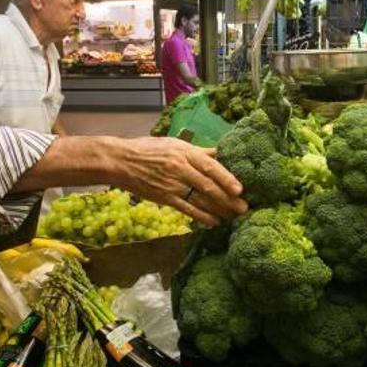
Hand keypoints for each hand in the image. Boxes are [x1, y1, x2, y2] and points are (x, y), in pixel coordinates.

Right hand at [118, 137, 247, 226]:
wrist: (121, 161)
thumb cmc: (149, 149)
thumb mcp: (175, 144)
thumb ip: (198, 151)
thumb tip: (220, 152)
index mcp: (185, 153)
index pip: (211, 166)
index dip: (227, 178)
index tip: (240, 189)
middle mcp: (180, 169)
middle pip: (209, 186)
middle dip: (228, 199)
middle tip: (244, 208)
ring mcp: (172, 185)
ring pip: (200, 200)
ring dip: (219, 210)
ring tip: (233, 217)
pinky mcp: (164, 198)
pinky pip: (187, 209)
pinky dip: (202, 217)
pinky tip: (214, 222)